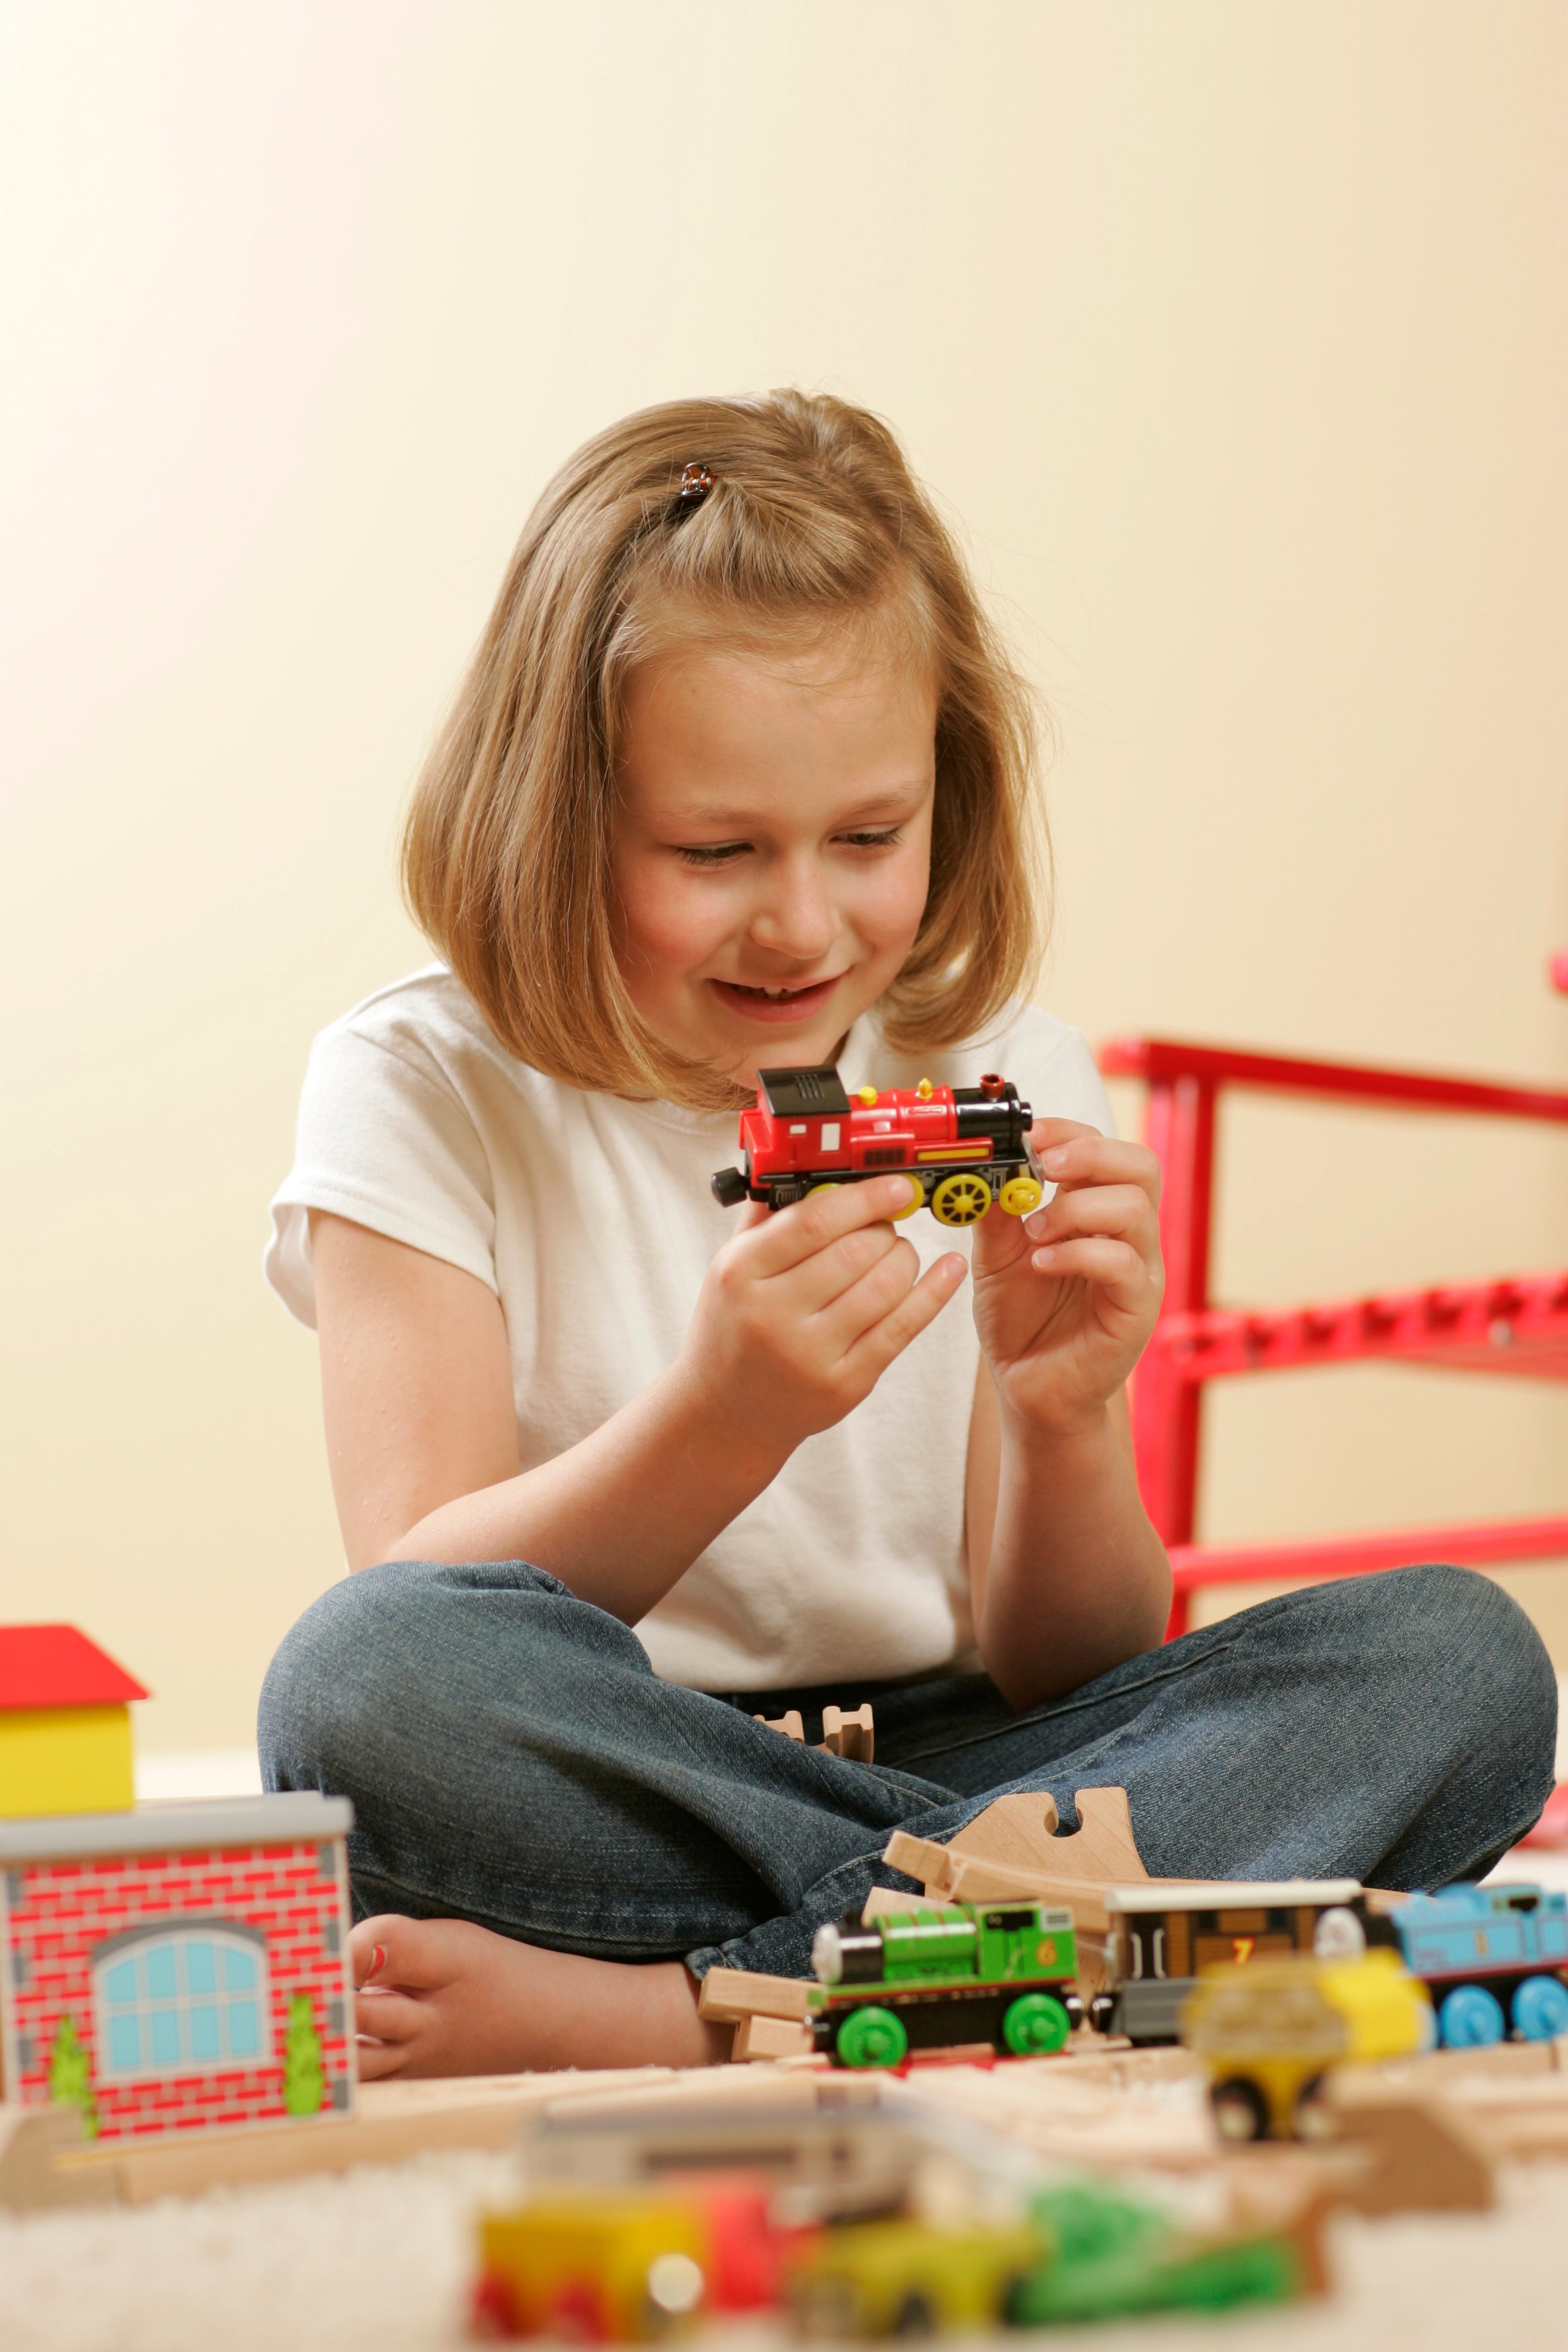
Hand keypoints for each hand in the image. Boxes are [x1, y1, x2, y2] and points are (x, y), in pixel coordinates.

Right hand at [680, 1175, 967, 1458]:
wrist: (725, 1412)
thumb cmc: (732, 1328)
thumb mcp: (729, 1268)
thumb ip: (767, 1216)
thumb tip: (811, 1164)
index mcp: (740, 1274)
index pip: (813, 1221)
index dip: (865, 1197)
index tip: (896, 1185)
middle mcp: (771, 1315)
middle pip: (855, 1252)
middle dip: (885, 1229)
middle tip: (887, 1225)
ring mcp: (809, 1355)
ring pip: (884, 1289)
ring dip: (905, 1259)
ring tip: (898, 1254)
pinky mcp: (844, 1384)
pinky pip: (901, 1329)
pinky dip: (933, 1294)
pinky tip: (948, 1270)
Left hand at [970, 1120, 1162, 1433]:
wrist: (1026, 1387)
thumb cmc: (1020, 1320)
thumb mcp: (997, 1254)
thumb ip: (996, 1209)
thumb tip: (987, 1159)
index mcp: (1100, 1212)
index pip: (1108, 1149)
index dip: (1071, 1132)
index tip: (1028, 1134)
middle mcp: (1130, 1236)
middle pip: (1141, 1166)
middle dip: (1090, 1153)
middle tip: (1044, 1166)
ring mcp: (1140, 1271)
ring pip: (1136, 1209)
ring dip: (1077, 1208)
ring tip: (1034, 1232)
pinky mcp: (1137, 1309)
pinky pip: (1124, 1264)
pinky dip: (1079, 1253)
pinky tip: (1043, 1264)